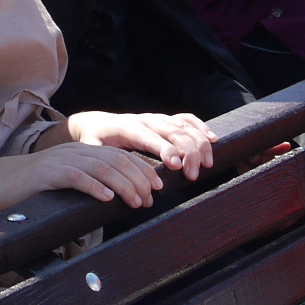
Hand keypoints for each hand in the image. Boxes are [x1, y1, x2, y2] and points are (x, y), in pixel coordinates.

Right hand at [23, 139, 166, 208]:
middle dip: (138, 178)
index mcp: (82, 151)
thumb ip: (90, 183)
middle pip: (115, 158)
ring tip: (135, 201)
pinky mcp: (47, 173)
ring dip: (123, 185)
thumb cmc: (36, 189)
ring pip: (100, 166)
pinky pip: (75, 176)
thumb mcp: (68, 182)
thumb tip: (119, 200)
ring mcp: (60, 160)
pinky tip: (106, 198)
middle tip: (148, 199)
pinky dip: (94, 187)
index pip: (120, 154)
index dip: (142, 169)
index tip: (157, 187)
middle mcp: (74, 151)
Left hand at [67, 110, 215, 181]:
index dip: (165, 150)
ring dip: (198, 143)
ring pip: (183, 126)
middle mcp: (145, 120)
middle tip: (193, 175)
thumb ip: (102, 164)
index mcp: (127, 128)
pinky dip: (201, 127)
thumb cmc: (95, 141)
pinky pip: (187, 119)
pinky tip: (213, 140)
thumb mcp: (92, 152)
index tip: (177, 166)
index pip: (149, 137)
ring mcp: (156, 118)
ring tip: (207, 164)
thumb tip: (113, 186)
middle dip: (187, 152)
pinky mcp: (164, 119)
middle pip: (172, 131)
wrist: (96, 123)